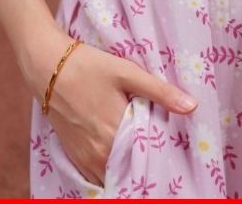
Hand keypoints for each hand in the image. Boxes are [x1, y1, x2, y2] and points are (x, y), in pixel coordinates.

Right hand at [43, 40, 196, 186]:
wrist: (48, 66)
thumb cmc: (89, 66)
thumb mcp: (127, 73)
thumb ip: (160, 92)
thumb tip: (193, 107)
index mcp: (116, 135)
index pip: (147, 159)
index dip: (161, 155)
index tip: (172, 149)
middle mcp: (99, 154)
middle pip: (131, 168)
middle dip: (145, 163)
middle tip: (158, 150)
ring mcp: (85, 158)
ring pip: (113, 174)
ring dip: (127, 167)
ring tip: (140, 152)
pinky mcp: (74, 156)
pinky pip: (96, 175)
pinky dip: (109, 170)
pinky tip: (119, 155)